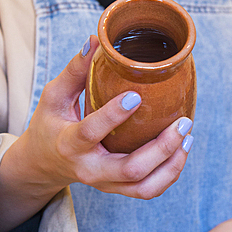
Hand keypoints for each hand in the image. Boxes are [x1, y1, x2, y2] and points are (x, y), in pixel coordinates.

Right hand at [0, 36, 192, 231]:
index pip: (91, 133)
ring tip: (188, 137)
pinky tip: (182, 150)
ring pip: (144, 187)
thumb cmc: (51, 124)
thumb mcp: (54, 96)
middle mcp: (89, 169)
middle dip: (162, 148)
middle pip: (130, 169)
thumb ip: (74, 70)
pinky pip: (148, 191)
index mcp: (69, 145)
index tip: (136, 96)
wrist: (44, 163)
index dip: (113, 116)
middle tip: (183, 122)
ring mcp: (105, 183)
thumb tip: (95, 39)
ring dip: (171, 165)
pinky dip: (169, 174)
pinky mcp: (117, 189)